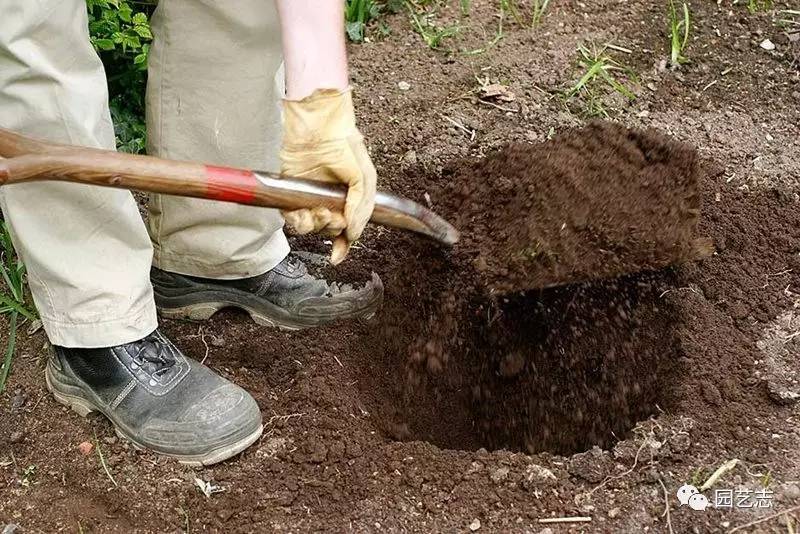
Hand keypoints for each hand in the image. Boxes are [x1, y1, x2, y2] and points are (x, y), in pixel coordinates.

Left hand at [280, 88, 376, 264]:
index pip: (347, 230)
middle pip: (328, 230)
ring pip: (309, 228)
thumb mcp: (365, 177)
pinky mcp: (291, 193)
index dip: (343, 245)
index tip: (337, 256)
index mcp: (349, 200)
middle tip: (332, 214)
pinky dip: (296, 219)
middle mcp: (329, 202)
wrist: (318, 126)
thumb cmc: (344, 145)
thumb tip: (354, 233)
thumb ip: (361, 207)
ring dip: (314, 225)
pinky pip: (291, 217)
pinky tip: (301, 212)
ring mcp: (309, 198)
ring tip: (317, 211)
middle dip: (331, 227)